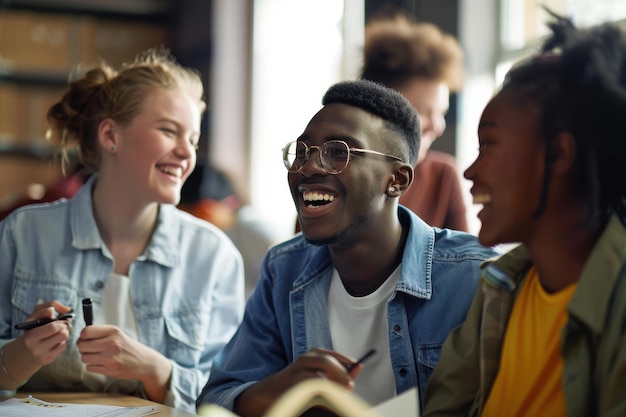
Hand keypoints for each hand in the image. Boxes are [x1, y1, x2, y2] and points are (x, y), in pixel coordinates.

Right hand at [21, 301, 72, 365]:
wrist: (25, 349)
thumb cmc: (33, 327)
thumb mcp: (36, 313)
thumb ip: (51, 305)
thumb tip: (67, 309)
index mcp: (31, 334)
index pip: (53, 327)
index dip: (61, 320)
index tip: (59, 318)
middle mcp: (36, 347)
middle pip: (63, 334)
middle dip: (66, 327)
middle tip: (63, 324)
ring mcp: (42, 355)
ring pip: (65, 340)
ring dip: (65, 333)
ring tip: (58, 331)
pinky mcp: (48, 359)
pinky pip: (63, 347)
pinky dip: (62, 341)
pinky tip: (55, 340)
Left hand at [76, 325, 171, 401]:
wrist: (145, 362)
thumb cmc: (130, 348)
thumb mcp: (119, 335)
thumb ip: (101, 334)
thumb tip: (81, 337)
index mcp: (114, 331)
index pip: (86, 331)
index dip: (82, 336)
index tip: (85, 339)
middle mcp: (111, 343)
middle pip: (82, 345)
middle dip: (83, 348)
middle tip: (89, 349)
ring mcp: (110, 357)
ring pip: (84, 358)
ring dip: (88, 358)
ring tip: (98, 356)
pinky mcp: (109, 370)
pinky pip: (89, 368)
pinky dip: (93, 366)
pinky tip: (102, 363)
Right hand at [234, 347, 362, 416]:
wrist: (271, 390)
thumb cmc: (299, 381)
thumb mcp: (318, 374)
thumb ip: (336, 375)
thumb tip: (354, 377)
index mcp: (313, 354)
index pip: (333, 355)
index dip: (346, 361)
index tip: (358, 366)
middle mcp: (305, 359)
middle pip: (326, 361)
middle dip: (341, 373)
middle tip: (350, 385)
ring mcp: (297, 370)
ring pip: (317, 375)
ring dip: (332, 383)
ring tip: (342, 391)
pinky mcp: (292, 383)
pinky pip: (309, 387)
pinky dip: (321, 391)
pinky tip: (326, 395)